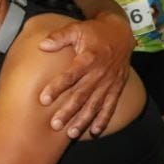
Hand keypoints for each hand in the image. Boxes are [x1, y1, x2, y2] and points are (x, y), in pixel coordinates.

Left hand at [38, 16, 132, 137]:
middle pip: (82, 95)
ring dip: (83, 120)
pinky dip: (103, 119)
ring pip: (95, 104)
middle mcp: (99, 73)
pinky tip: (94, 132)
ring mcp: (109, 82)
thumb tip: (42, 45)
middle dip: (68, 111)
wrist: (122, 33)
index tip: (43, 99)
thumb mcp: (77, 29)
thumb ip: (59, 37)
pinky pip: (110, 106)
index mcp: (88, 58)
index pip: (70, 75)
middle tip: (55, 125)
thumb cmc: (95, 32)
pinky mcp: (116, 87)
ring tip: (71, 133)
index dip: (57, 87)